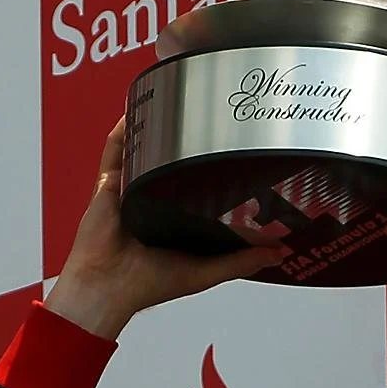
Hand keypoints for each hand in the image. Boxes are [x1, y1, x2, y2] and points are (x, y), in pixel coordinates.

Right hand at [44, 118, 287, 339]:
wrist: (108, 284)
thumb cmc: (148, 283)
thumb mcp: (205, 272)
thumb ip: (241, 260)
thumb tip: (278, 252)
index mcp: (177, 221)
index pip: (202, 191)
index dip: (220, 173)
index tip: (243, 157)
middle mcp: (156, 202)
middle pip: (176, 165)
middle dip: (192, 144)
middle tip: (216, 121)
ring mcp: (133, 189)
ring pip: (148, 151)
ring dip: (160, 128)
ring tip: (180, 103)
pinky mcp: (111, 183)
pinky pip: (116, 149)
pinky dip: (125, 128)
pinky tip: (139, 105)